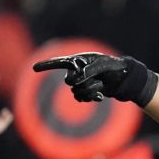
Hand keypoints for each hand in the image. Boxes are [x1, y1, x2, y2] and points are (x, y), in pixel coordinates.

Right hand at [33, 53, 157, 105]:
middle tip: (96, 79)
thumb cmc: (115, 67)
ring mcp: (80, 82)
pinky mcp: (85, 91)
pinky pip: (81, 98)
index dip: (46, 65)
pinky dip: (91, 97)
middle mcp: (76, 70)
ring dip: (89, 91)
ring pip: (75, 92)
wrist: (124, 79)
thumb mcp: (104, 65)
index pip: (58, 62)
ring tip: (101, 86)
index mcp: (78, 60)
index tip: (34, 68)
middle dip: (82, 83)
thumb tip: (78, 78)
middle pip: (68, 82)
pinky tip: (100, 96)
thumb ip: (90, 69)